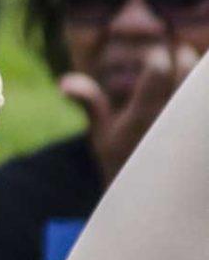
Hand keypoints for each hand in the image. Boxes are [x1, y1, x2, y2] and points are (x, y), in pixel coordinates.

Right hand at [61, 44, 196, 187]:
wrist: (150, 205)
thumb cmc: (122, 163)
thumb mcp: (101, 136)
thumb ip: (89, 103)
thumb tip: (64, 81)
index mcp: (142, 119)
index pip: (157, 68)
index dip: (157, 57)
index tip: (155, 59)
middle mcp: (170, 123)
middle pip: (188, 69)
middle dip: (184, 56)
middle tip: (180, 55)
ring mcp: (190, 134)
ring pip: (203, 86)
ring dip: (199, 73)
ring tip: (191, 72)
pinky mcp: (200, 142)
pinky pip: (206, 105)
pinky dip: (202, 96)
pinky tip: (196, 96)